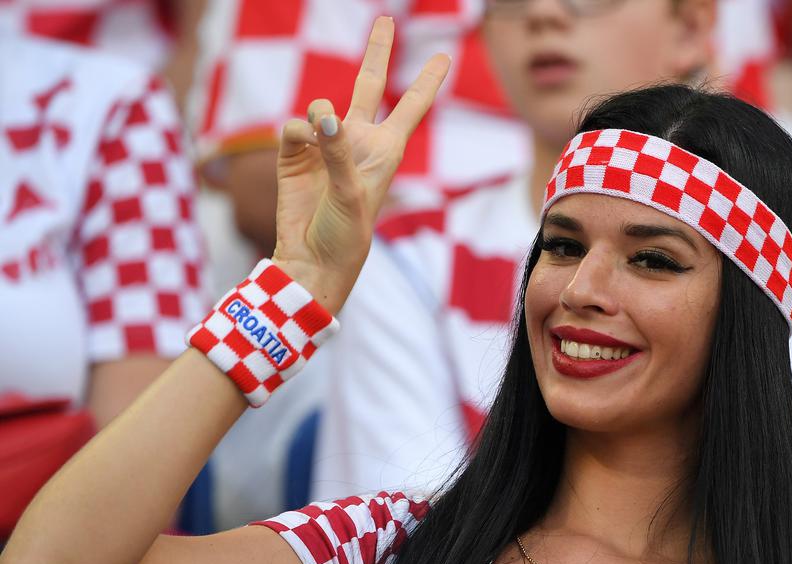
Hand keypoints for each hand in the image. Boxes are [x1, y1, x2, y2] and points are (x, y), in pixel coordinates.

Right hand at [271, 17, 449, 311]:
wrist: (313, 258)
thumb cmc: (347, 233)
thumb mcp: (353, 193)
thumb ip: (338, 151)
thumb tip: (323, 116)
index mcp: (386, 150)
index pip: (411, 107)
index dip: (427, 82)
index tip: (444, 56)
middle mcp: (357, 141)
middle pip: (368, 85)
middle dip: (377, 52)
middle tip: (385, 19)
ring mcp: (325, 145)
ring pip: (319, 108)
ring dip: (317, 117)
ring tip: (318, 141)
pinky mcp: (296, 154)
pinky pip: (293, 127)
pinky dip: (295, 133)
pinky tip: (300, 149)